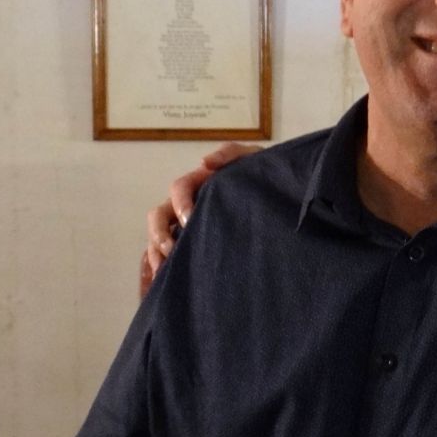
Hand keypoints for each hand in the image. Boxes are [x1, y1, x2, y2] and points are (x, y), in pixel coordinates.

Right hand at [140, 141, 260, 296]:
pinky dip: (163, 269)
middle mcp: (188, 205)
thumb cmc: (263, 178)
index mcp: (200, 183)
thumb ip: (232, 153)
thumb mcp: (253, 160)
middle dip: (159, 232)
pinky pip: (169, 257)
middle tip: (171, 249)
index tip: (189, 220)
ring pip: (158, 238)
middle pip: (159, 215)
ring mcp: (188, 227)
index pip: (178, 189)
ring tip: (163, 271)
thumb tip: (204, 162)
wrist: (281, 198)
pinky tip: (164, 283)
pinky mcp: (195, 245)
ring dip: (155, 252)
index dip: (180, 203)